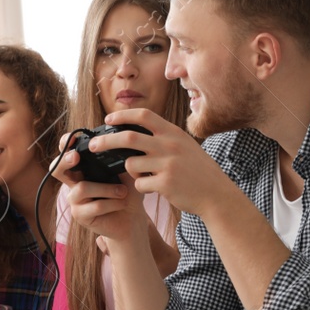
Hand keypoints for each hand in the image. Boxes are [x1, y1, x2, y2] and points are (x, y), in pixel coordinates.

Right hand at [56, 130, 150, 247]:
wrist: (133, 218)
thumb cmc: (128, 193)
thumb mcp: (128, 172)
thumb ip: (121, 159)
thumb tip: (121, 146)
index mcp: (84, 169)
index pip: (67, 152)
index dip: (65, 144)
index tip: (73, 138)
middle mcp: (75, 182)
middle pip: (56, 169)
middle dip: (64, 161)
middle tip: (75, 156)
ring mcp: (75, 200)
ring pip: (83, 188)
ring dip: (107, 189)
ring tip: (122, 192)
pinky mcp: (80, 215)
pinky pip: (95, 206)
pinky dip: (113, 203)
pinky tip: (122, 203)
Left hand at [94, 109, 237, 218]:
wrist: (215, 194)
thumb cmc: (197, 170)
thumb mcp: (183, 145)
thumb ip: (162, 138)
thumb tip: (133, 133)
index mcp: (173, 132)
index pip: (143, 115)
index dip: (123, 115)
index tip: (108, 120)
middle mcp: (169, 145)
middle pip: (128, 138)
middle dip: (106, 141)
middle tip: (93, 146)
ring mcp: (167, 164)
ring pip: (130, 164)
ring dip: (130, 171)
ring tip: (144, 175)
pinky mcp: (165, 183)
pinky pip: (139, 184)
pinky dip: (141, 186)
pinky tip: (154, 188)